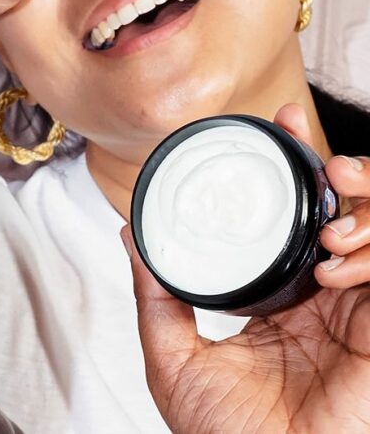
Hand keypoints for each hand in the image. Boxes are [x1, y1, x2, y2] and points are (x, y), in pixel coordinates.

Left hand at [122, 104, 369, 432]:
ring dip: (364, 209)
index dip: (300, 165)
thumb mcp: (174, 355)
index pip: (299, 216)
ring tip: (332, 215)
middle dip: (348, 172)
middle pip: (351, 213)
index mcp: (282, 296)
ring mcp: (360, 315)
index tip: (283, 120)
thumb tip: (130, 233)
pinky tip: (338, 266)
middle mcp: (326, 298)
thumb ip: (157, 294)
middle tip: (323, 159)